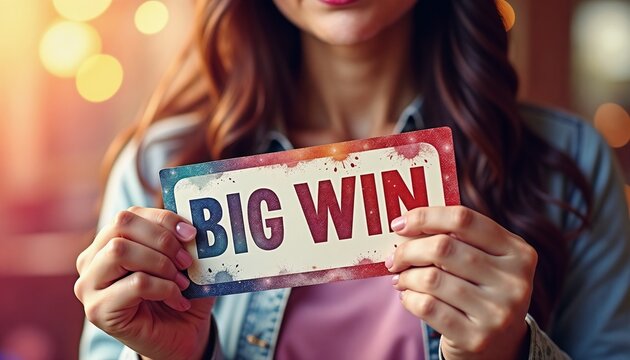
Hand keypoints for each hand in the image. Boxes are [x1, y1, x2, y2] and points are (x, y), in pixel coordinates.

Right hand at [74, 207, 214, 359]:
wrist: (179, 337)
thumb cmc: (179, 294)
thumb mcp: (184, 261)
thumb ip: (182, 239)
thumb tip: (190, 224)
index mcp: (108, 242)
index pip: (130, 214)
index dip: (163, 219)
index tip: (191, 234)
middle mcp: (91, 260)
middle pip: (121, 225)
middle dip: (162, 239)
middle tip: (186, 260)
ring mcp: (89, 285)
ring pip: (120, 250)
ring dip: (161, 263)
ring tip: (182, 282)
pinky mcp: (98, 310)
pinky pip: (135, 283)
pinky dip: (164, 288)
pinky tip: (178, 300)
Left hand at [386, 206, 536, 359]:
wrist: (499, 346)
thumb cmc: (481, 291)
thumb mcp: (485, 261)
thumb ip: (456, 239)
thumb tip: (406, 225)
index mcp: (518, 252)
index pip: (463, 219)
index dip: (425, 217)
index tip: (400, 224)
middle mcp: (514, 281)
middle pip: (442, 247)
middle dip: (408, 250)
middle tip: (394, 258)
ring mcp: (497, 312)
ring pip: (431, 278)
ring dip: (406, 277)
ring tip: (401, 280)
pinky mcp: (476, 337)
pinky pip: (427, 306)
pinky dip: (409, 299)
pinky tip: (409, 297)